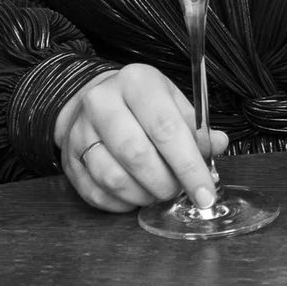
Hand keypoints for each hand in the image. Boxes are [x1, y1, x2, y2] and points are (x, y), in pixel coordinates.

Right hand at [54, 65, 227, 213]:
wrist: (95, 98)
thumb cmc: (143, 104)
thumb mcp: (173, 103)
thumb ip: (196, 128)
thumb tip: (217, 146)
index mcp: (137, 82)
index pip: (166, 129)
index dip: (189, 167)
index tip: (205, 192)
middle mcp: (102, 102)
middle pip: (137, 155)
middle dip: (165, 183)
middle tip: (178, 191)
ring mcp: (80, 131)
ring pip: (114, 178)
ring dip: (143, 195)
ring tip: (158, 192)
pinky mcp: (69, 158)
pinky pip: (96, 193)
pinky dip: (122, 203)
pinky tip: (136, 195)